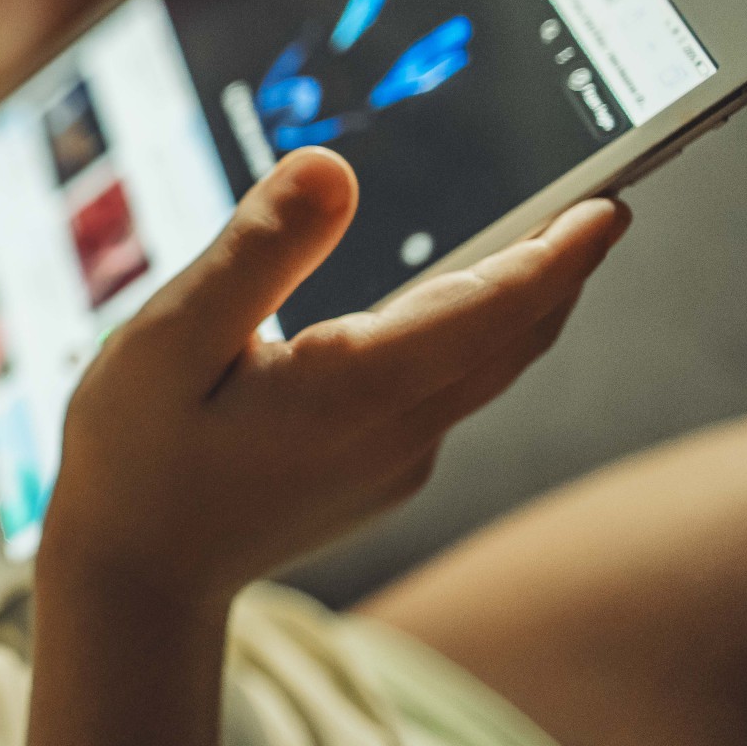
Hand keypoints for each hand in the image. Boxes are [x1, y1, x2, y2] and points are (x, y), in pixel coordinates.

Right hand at [45, 148, 629, 605]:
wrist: (135, 578)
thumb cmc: (136, 454)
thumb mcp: (169, 339)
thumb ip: (256, 251)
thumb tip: (333, 167)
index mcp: (357, 386)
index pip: (494, 307)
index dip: (560, 252)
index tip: (610, 204)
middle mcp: (400, 430)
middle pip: (511, 338)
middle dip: (561, 269)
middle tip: (599, 203)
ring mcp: (396, 462)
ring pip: (484, 370)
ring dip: (519, 305)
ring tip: (539, 243)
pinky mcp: (379, 476)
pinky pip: (445, 395)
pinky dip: (466, 341)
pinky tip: (440, 310)